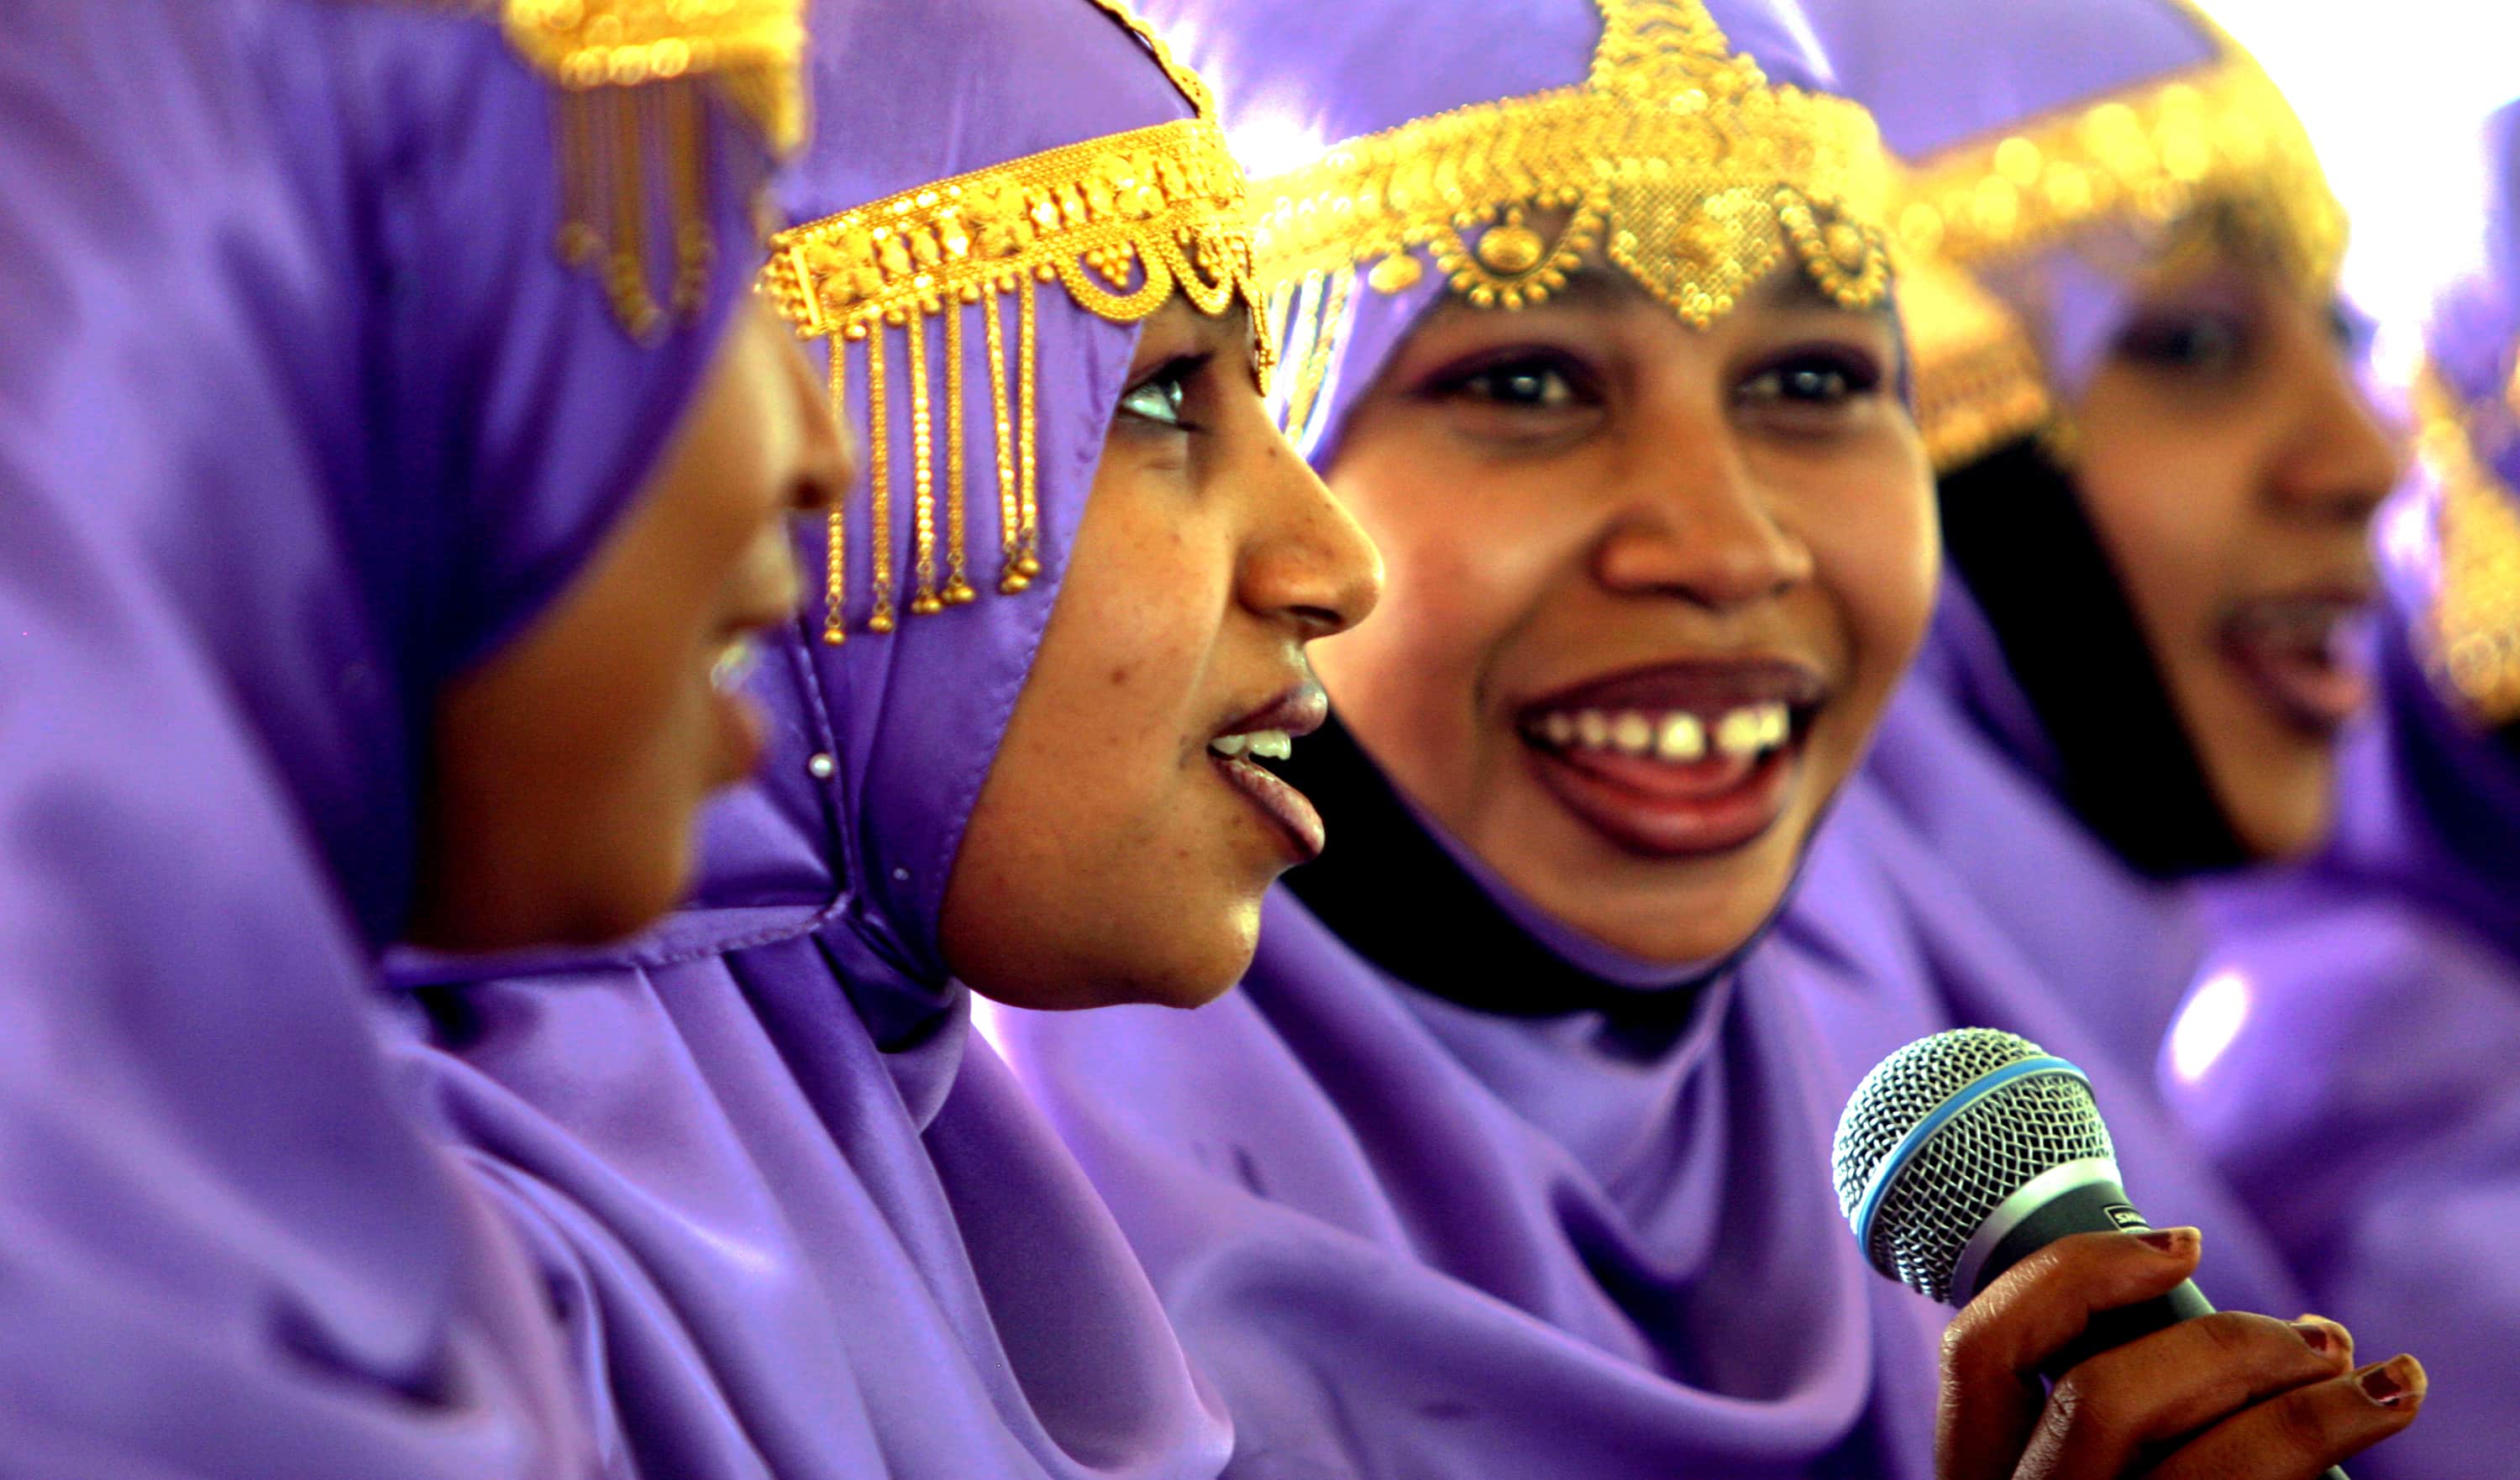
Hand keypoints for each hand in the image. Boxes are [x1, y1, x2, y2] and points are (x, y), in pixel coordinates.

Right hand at [1939, 1228, 2424, 1479]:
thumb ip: (2095, 1416)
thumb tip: (2218, 1324)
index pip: (1980, 1349)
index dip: (2077, 1274)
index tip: (2179, 1241)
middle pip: (2105, 1399)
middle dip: (2232, 1343)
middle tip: (2318, 1337)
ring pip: (2208, 1474)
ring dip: (2313, 1410)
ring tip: (2378, 1386)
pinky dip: (2323, 1471)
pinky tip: (2362, 1447)